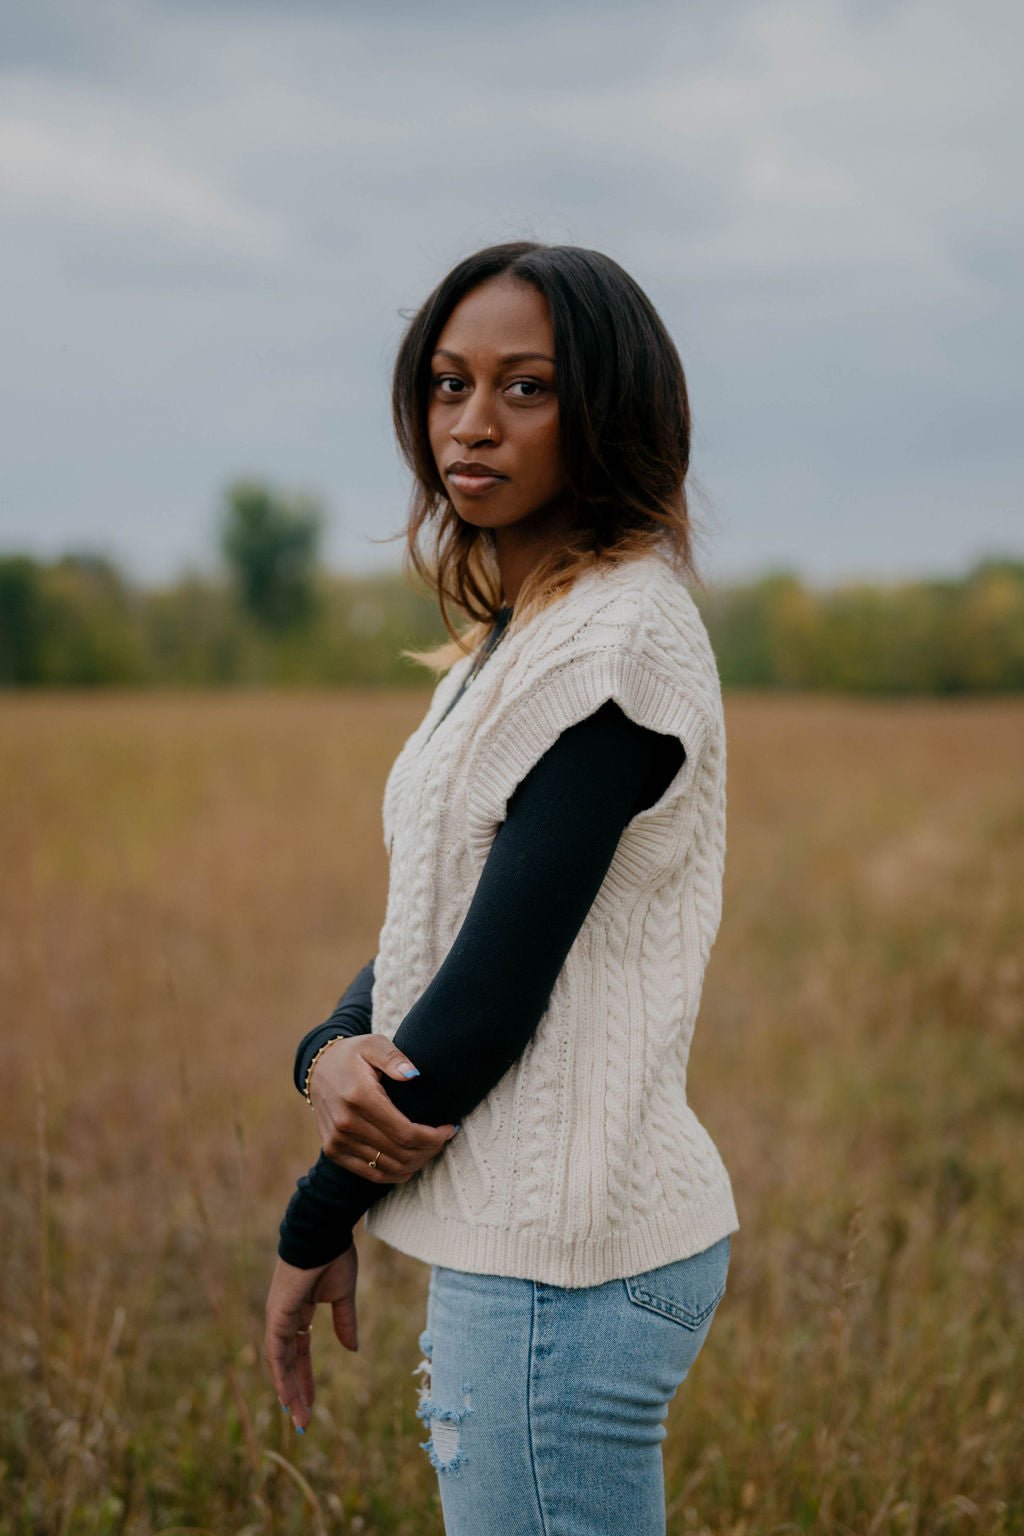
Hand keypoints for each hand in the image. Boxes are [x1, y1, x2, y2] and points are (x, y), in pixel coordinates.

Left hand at [265, 1247, 358, 1432]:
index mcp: (299, 1311)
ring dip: (289, 1390)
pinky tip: (287, 1395)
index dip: (304, 1376)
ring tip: (299, 1417)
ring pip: (280, 1362)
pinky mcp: (277, 1313)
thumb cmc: (334, 1255)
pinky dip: (281, 1374)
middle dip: (296, 1391)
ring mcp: (278, 1316)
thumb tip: (351, 1349)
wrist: (324, 1232)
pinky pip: (277, 1350)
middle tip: (304, 1420)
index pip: (299, 1352)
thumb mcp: (343, 1296)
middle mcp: (284, 1317)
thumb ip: (345, 1322)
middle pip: (288, 1362)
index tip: (312, 1402)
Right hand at [309, 1035, 456, 1182]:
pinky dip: (396, 1174)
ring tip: (431, 1148)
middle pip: (400, 1154)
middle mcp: (346, 1124)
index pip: (406, 1133)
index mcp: (360, 1098)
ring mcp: (337, 1141)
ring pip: (388, 1168)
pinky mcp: (333, 1151)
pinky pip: (371, 1175)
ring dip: (416, 1163)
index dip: (434, 1137)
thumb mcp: (374, 1044)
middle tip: (444, 1138)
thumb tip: (415, 1074)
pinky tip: (412, 1163)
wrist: (318, 1068)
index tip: (450, 1128)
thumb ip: (394, 1058)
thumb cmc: (353, 1054)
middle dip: (430, 1150)